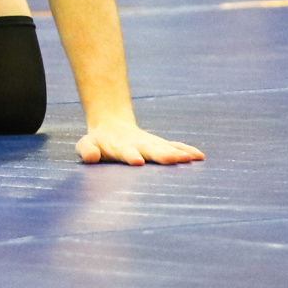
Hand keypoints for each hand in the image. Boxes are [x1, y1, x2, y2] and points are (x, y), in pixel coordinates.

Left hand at [76, 121, 204, 165]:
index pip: (125, 151)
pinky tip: (199, 156)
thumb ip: (87, 150)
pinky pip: (175, 146)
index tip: (137, 161)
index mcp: (119, 146)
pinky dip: (186, 150)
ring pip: (165, 147)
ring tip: (189, 159)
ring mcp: (151, 144)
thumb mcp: (87, 145)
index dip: (130, 155)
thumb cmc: (98, 142)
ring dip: (177, 153)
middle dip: (160, 154)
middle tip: (171, 159)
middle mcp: (138, 144)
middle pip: (150, 149)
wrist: (111, 126)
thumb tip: (91, 157)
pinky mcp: (160, 145)